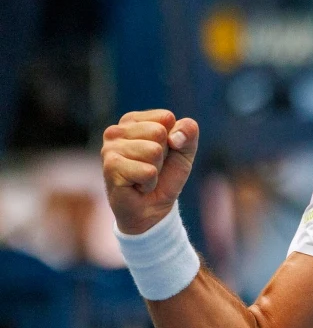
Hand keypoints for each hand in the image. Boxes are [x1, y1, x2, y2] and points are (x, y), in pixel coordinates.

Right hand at [101, 110, 198, 234]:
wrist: (152, 209)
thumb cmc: (165, 176)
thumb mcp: (185, 151)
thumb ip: (188, 132)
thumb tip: (175, 136)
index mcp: (133, 120)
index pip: (166, 118)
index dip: (173, 139)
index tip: (163, 153)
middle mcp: (116, 131)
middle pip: (159, 132)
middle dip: (163, 155)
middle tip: (152, 167)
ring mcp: (109, 148)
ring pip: (153, 151)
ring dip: (156, 170)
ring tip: (144, 177)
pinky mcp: (110, 167)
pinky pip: (148, 171)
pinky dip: (150, 182)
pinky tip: (138, 186)